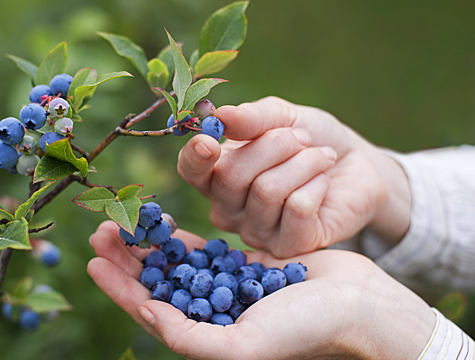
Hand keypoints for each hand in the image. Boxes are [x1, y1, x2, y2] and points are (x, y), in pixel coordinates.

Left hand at [87, 221, 434, 359]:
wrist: (356, 305)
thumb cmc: (303, 331)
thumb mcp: (242, 346)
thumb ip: (190, 337)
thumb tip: (148, 313)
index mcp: (204, 337)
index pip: (148, 311)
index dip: (118, 287)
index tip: (93, 261)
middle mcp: (209, 313)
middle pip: (156, 283)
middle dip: (126, 259)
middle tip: (101, 231)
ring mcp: (225, 287)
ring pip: (174, 263)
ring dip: (148, 244)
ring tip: (123, 221)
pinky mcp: (242, 265)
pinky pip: (203, 248)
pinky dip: (180, 237)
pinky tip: (162, 222)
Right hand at [178, 97, 411, 256]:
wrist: (357, 166)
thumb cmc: (311, 139)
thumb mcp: (283, 117)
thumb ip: (252, 118)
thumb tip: (221, 116)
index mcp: (216, 175)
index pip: (190, 171)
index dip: (195, 157)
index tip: (209, 141)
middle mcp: (227, 209)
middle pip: (231, 176)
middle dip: (274, 145)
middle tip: (302, 138)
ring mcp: (255, 232)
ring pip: (267, 191)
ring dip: (303, 162)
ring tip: (320, 157)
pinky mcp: (288, 247)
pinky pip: (296, 209)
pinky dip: (316, 184)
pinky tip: (323, 183)